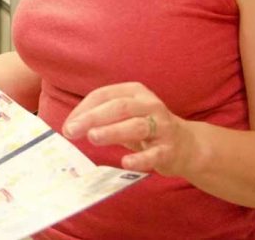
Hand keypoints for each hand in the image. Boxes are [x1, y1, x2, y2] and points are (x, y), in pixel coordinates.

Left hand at [62, 82, 199, 176]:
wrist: (186, 145)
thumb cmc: (146, 128)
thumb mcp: (124, 116)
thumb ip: (101, 118)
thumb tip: (70, 127)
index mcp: (135, 91)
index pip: (104, 95)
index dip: (83, 109)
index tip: (68, 125)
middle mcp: (150, 105)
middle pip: (119, 107)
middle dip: (93, 117)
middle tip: (72, 130)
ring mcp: (162, 126)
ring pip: (136, 126)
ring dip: (113, 131)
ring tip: (93, 137)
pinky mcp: (170, 149)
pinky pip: (155, 153)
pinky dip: (140, 159)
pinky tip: (125, 163)